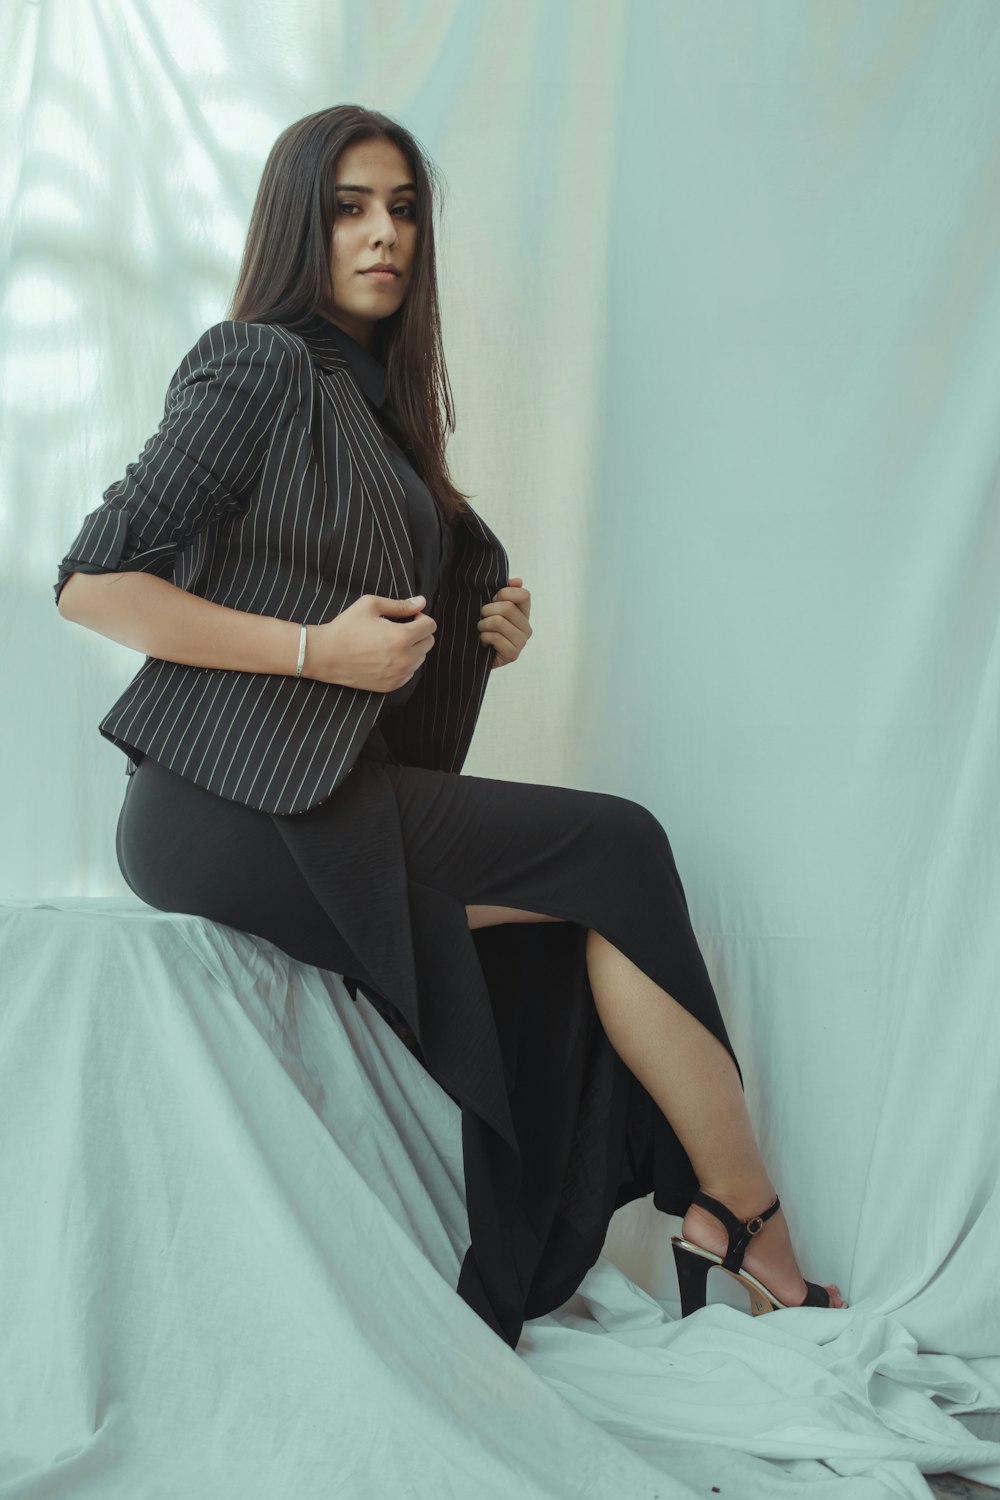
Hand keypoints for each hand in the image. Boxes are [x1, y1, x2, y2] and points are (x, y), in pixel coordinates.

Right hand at [305, 592, 435, 690]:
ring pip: (421, 659)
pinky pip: (410, 673)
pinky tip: (387, 656)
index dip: (421, 617)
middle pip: (429, 643)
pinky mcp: (391, 686)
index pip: (430, 626)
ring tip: (391, 643)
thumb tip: (421, 602)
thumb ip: (400, 604)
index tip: (409, 617)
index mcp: (401, 637)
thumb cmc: (346, 627)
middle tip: (400, 628)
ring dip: (413, 649)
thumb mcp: (371, 605)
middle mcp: (404, 659)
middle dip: (419, 633)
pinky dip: (404, 664)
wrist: (325, 655)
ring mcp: (398, 675)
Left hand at [477, 577, 530, 668]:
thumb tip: (517, 581)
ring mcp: (521, 642)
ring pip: (498, 622)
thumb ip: (505, 592)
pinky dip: (483, 638)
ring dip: (483, 625)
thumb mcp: (492, 607)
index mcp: (524, 613)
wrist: (474, 655)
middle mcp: (526, 628)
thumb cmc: (484, 628)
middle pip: (507, 608)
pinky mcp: (513, 654)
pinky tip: (484, 642)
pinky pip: (495, 637)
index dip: (504, 593)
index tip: (493, 600)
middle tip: (482, 618)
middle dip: (487, 610)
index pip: (524, 595)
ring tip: (482, 630)